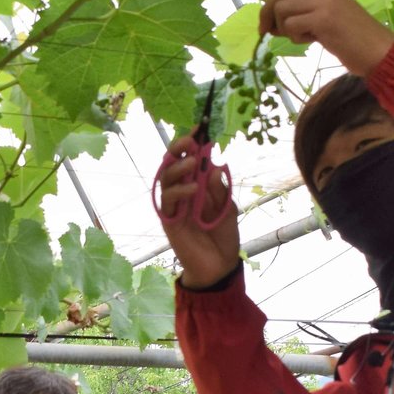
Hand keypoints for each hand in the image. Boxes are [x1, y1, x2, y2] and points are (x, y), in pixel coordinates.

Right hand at [153, 134, 242, 289]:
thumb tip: (215, 167)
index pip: (190, 157)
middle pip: (171, 162)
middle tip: (191, 141)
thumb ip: (220, 190)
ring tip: (194, 162)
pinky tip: (193, 189)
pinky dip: (179, 192)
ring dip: (178, 167)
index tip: (201, 126)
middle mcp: (182, 191)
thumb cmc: (223, 237)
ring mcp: (174, 205)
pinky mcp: (169, 220)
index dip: (192, 142)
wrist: (219, 267)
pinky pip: (168, 201)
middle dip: (179, 148)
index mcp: (196, 184)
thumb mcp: (227, 209)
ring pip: (166, 178)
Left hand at [258, 0, 393, 75]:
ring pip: (281, 8)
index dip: (273, 3)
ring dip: (284, 28)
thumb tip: (268, 19)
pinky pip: (290, 25)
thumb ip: (302, 12)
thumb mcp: (325, 17)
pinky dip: (294, 37)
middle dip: (268, 14)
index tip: (271, 23)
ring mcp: (325, 1)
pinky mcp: (323, 18)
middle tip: (269, 33)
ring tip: (303, 37)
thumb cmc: (352, 39)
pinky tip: (311, 41)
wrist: (378, 51)